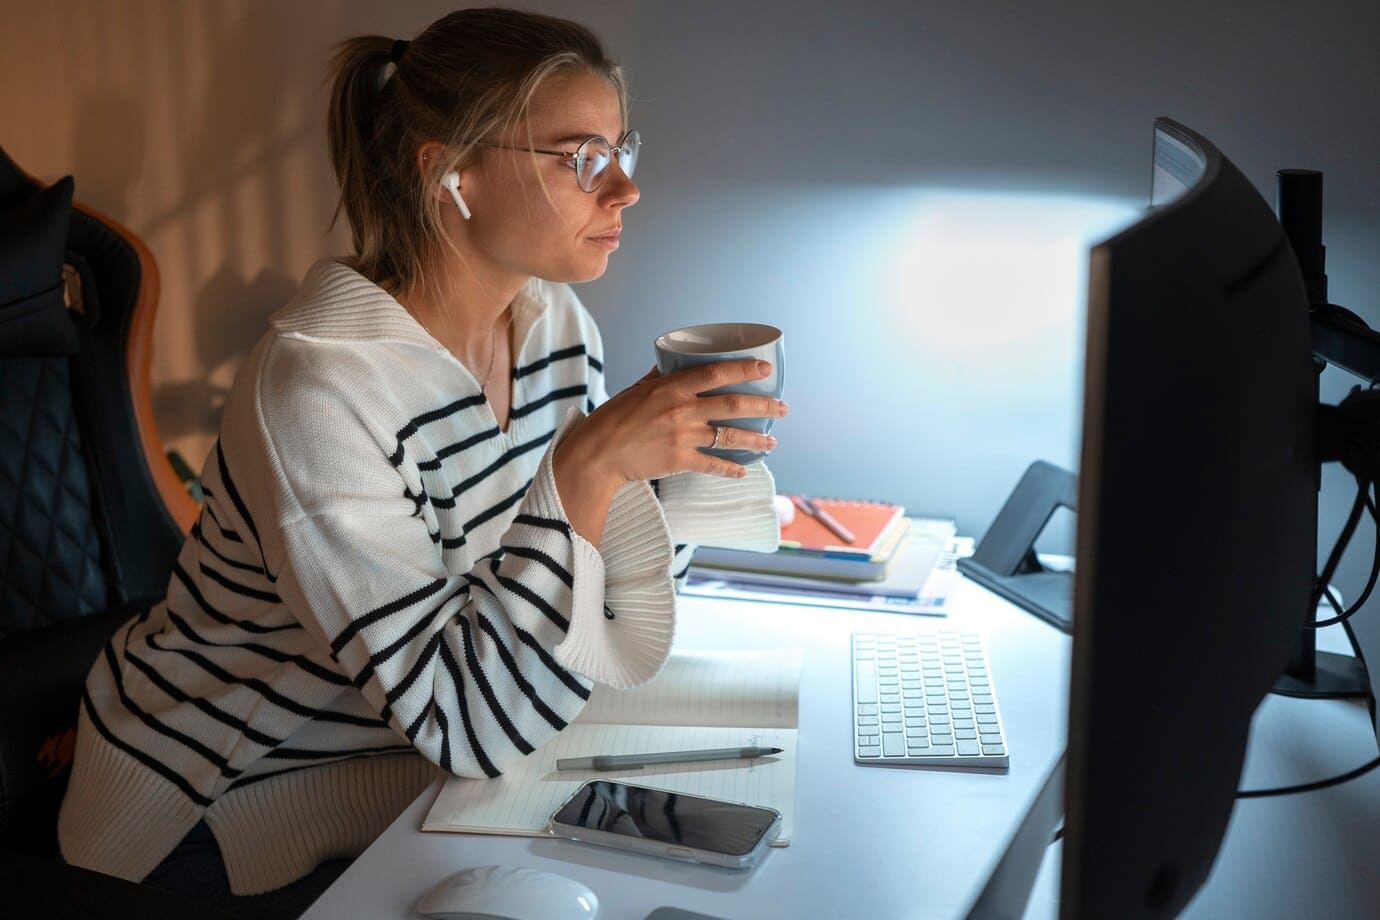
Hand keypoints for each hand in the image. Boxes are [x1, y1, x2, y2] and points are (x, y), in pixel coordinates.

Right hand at [552, 360, 787, 543]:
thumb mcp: (635, 389)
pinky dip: (730, 469)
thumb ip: (658, 378)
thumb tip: (673, 364)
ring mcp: (682, 436)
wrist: (597, 454)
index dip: (743, 371)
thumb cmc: (612, 419)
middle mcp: (681, 410)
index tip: (765, 370)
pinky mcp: (679, 461)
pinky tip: (743, 471)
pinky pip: (712, 464)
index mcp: (671, 387)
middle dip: (763, 407)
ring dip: (755, 439)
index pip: (715, 373)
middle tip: (782, 408)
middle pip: (732, 405)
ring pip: (728, 436)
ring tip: (772, 440)